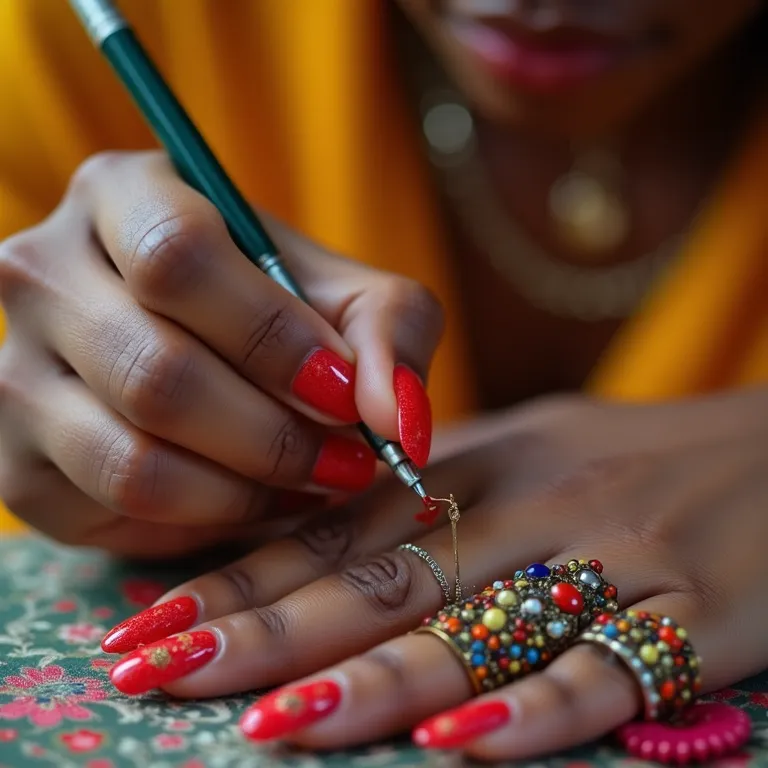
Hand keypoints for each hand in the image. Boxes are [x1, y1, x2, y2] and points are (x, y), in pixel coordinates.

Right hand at [0, 151, 440, 556]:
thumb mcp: (351, 297)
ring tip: (308, 482)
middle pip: (157, 374)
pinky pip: (115, 514)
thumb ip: (390, 335)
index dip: (272, 338)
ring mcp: (11, 373)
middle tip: (345, 462)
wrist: (205, 352)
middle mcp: (42, 274)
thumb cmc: (280, 311)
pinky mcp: (15, 465)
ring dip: (246, 491)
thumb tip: (399, 422)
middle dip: (274, 438)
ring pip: (132, 461)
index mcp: (121, 196)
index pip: (178, 257)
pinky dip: (204, 521)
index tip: (343, 395)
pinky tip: (250, 496)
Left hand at [100, 388, 767, 758]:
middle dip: (265, 632)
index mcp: (480, 467)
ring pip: (476, 626)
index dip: (243, 577)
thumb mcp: (526, 454)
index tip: (152, 622)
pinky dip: (533, 711)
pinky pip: (606, 669)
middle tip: (159, 674)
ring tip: (274, 725)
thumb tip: (325, 538)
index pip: (340, 527)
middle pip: (382, 577)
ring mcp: (613, 555)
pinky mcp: (699, 612)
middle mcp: (531, 506)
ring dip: (375, 682)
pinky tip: (459, 747)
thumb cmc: (630, 458)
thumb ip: (434, 497)